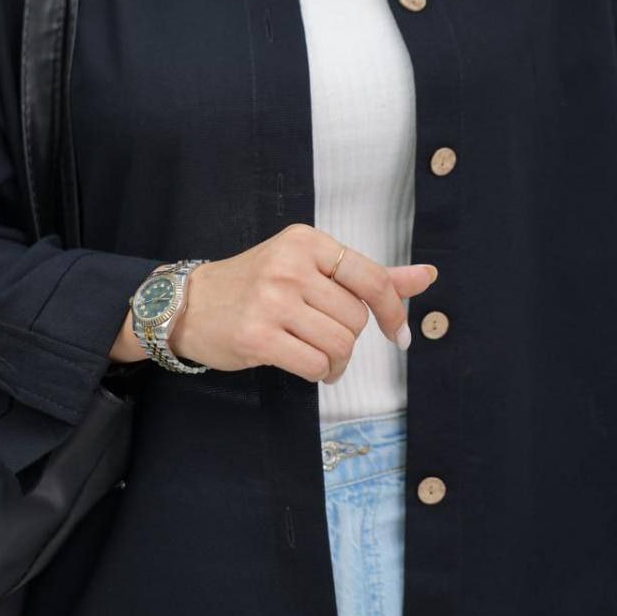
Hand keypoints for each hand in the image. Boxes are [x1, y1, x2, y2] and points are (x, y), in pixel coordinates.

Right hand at [165, 223, 437, 383]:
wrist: (189, 305)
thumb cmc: (254, 286)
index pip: (371, 278)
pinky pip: (315, 364)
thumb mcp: (308, 267)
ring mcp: (271, 302)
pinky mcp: (257, 337)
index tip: (398, 334)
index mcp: (306, 242)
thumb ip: (366, 276)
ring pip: (339, 345)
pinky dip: (320, 373)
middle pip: (356, 318)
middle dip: (350, 338)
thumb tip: (427, 276)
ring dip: (337, 362)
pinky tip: (308, 367)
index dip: (392, 311)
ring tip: (320, 359)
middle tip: (328, 341)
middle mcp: (289, 267)